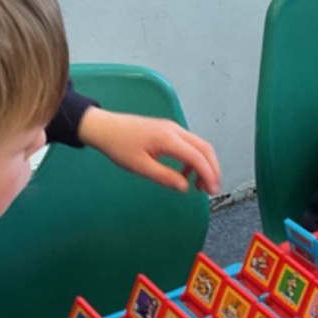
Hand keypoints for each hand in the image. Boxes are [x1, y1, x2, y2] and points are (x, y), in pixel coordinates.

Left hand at [77, 107, 221, 194]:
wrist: (104, 127)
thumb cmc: (118, 145)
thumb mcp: (140, 166)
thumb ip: (165, 177)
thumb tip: (184, 187)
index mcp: (168, 138)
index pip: (198, 157)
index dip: (209, 174)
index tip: (212, 190)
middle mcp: (174, 130)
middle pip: (205, 149)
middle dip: (212, 169)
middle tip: (211, 188)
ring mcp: (172, 128)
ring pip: (199, 146)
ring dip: (203, 165)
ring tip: (198, 184)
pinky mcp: (168, 130)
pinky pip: (188, 144)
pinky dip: (193, 159)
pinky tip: (184, 174)